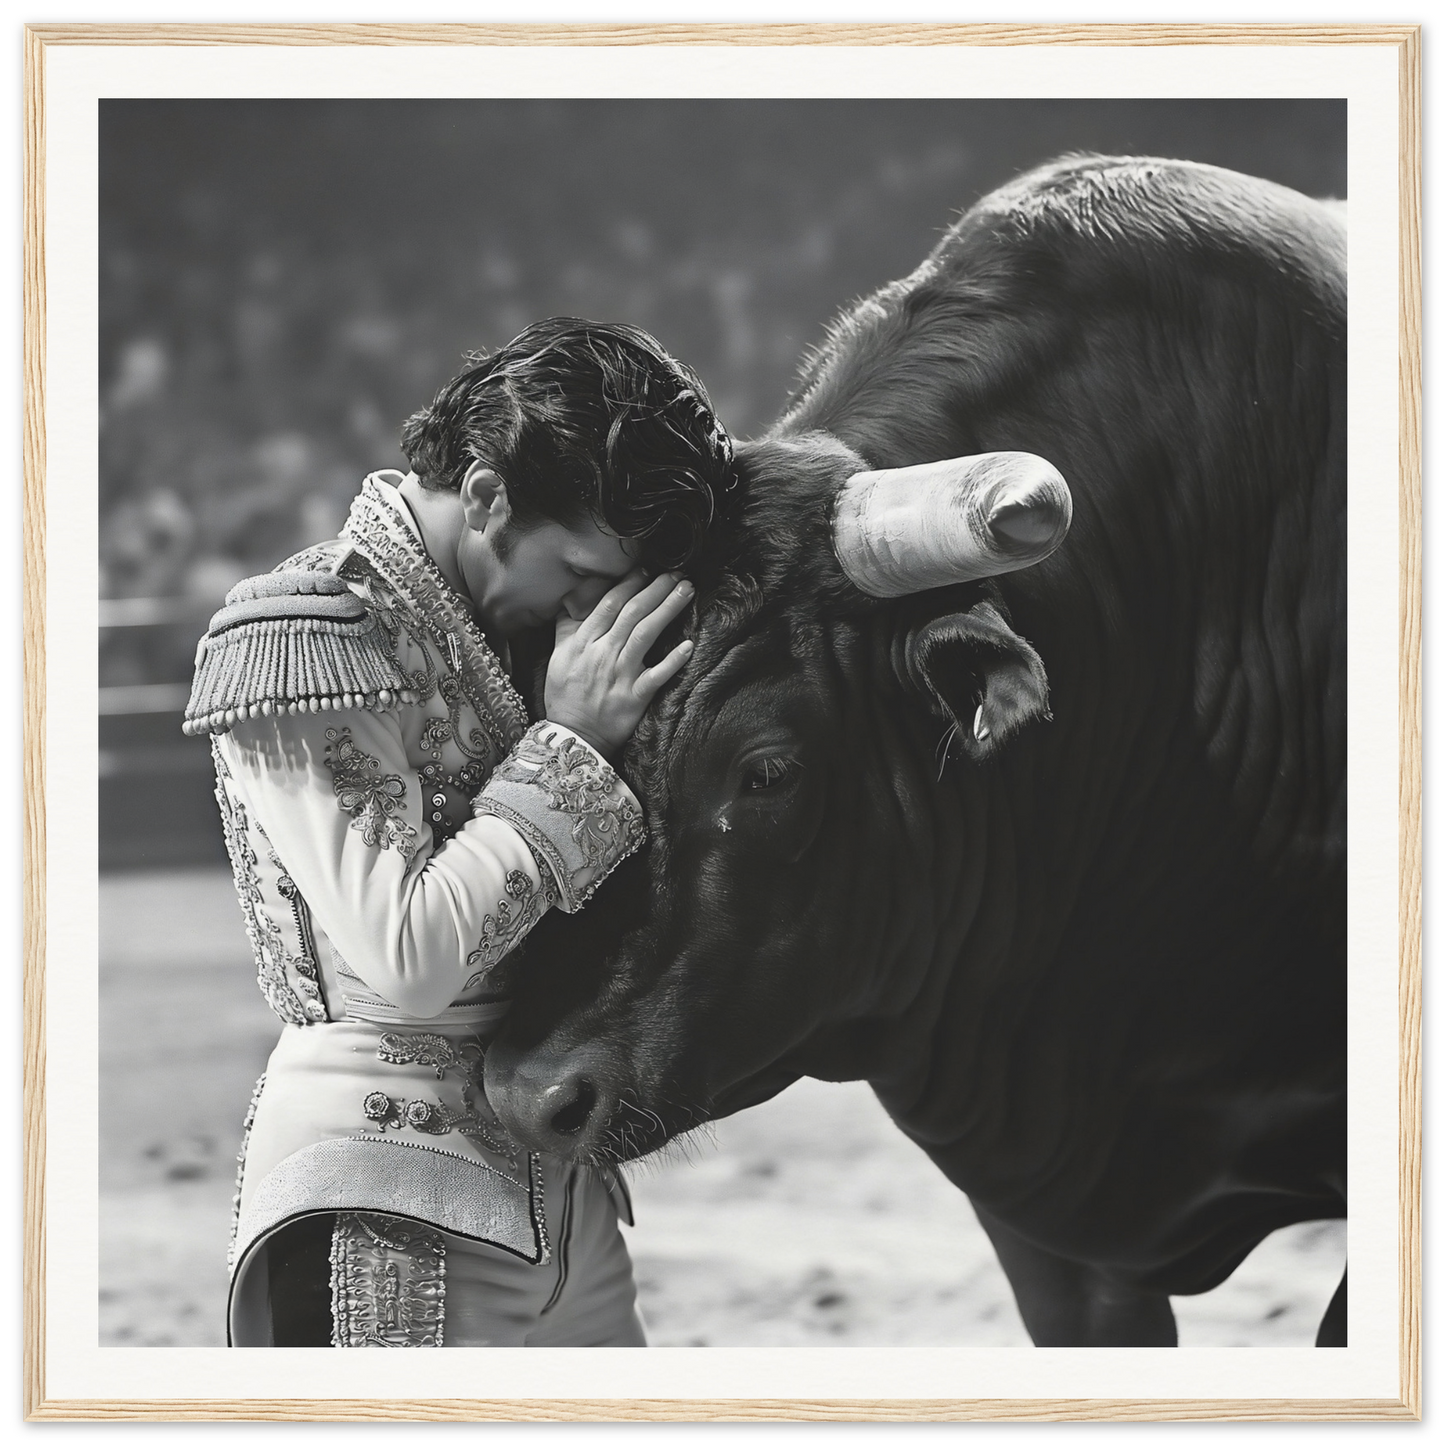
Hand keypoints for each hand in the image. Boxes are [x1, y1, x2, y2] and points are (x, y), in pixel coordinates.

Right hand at [544, 570, 694, 760]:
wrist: (572, 736)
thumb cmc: (566, 696)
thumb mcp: (558, 656)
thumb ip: (568, 626)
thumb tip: (575, 599)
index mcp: (583, 641)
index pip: (609, 604)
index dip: (630, 584)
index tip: (647, 570)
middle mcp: (602, 653)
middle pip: (632, 613)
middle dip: (656, 589)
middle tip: (676, 573)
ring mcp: (619, 675)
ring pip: (645, 635)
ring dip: (668, 610)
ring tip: (686, 591)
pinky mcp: (634, 697)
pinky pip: (656, 676)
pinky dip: (673, 661)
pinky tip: (689, 645)